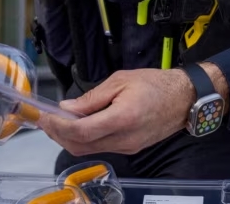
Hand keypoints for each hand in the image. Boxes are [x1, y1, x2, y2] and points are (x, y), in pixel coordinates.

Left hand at [37, 64, 228, 155]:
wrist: (185, 99)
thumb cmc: (156, 84)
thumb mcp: (120, 80)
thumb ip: (92, 97)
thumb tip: (67, 108)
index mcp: (122, 118)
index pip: (81, 131)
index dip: (58, 126)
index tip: (44, 116)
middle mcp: (124, 139)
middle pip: (80, 146)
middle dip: (58, 135)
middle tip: (45, 120)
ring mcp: (128, 147)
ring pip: (89, 150)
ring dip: (69, 139)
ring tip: (57, 122)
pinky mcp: (131, 149)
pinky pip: (101, 148)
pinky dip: (84, 140)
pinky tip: (77, 126)